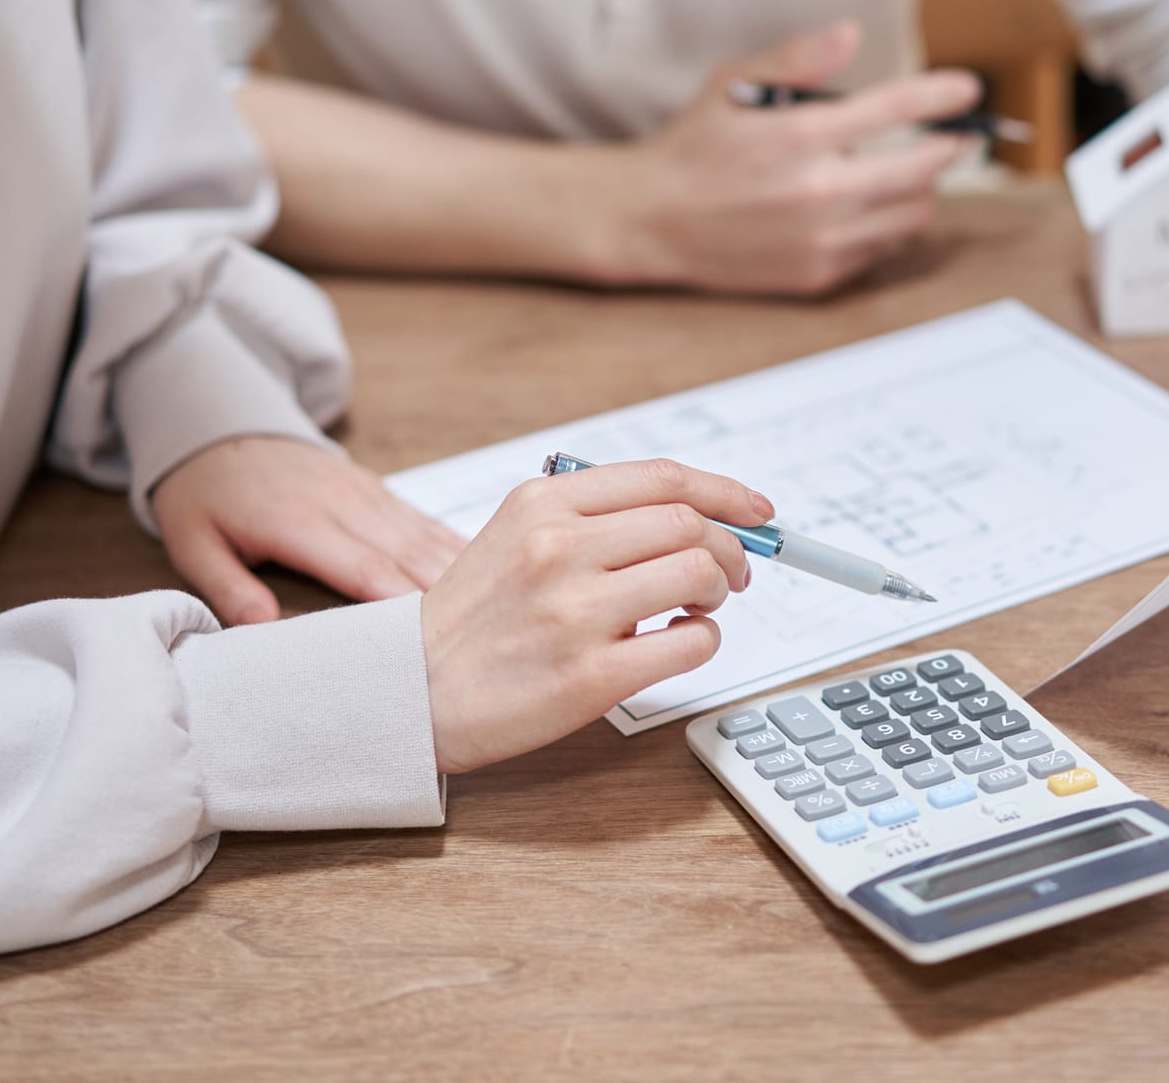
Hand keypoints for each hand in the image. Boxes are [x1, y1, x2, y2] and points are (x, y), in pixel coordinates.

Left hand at [152, 436, 464, 624]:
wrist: (220, 424)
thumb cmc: (206, 493)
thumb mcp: (193, 543)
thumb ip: (228, 587)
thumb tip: (263, 629)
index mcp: (300, 522)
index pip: (362, 570)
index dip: (400, 606)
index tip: (432, 642)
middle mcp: (344, 506)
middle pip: (408, 557)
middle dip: (449, 598)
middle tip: (484, 638)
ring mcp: (367, 495)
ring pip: (426, 539)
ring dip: (465, 574)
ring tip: (502, 610)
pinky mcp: (378, 492)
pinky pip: (425, 523)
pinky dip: (458, 547)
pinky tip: (489, 570)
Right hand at [418, 458, 769, 773]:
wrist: (412, 690)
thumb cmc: (474, 617)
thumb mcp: (515, 534)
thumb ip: (593, 516)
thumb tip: (693, 512)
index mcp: (543, 504)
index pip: (662, 478)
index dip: (724, 492)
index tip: (756, 510)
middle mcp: (560, 548)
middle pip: (690, 524)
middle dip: (730, 547)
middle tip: (731, 572)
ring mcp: (577, 611)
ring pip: (698, 574)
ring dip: (717, 592)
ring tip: (696, 607)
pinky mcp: (592, 675)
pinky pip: (691, 643)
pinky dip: (701, 641)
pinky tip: (675, 644)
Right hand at [616, 21, 979, 295]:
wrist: (652, 221)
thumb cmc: (693, 147)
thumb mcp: (734, 84)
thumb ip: (797, 59)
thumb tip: (849, 33)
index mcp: (800, 136)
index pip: (896, 109)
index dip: (942, 95)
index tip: (968, 88)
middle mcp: (818, 191)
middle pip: (923, 169)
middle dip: (952, 147)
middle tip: (961, 135)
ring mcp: (821, 238)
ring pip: (912, 215)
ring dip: (922, 189)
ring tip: (913, 170)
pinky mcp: (818, 273)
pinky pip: (881, 248)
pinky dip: (888, 225)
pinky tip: (872, 206)